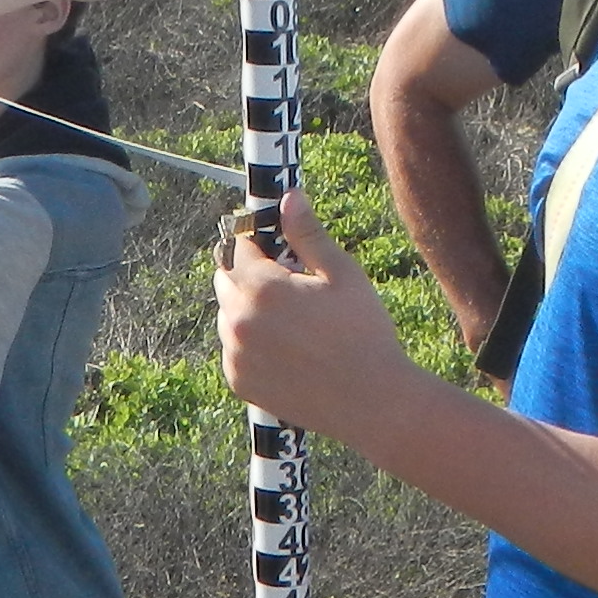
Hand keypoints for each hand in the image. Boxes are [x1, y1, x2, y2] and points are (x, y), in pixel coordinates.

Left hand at [213, 189, 431, 445]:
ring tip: (293, 322)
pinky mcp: (238, 382)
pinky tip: (287, 350)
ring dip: (248, 310)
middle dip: (249, 274)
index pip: (240, 247)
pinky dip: (251, 345)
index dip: (259, 242)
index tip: (276, 246)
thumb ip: (307, 234)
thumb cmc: (363, 333)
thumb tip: (289, 196)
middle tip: (290, 286)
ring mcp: (234, 355)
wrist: (372, 401)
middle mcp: (238, 320)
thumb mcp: (341, 274)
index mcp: (260, 287)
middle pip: (226, 280)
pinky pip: (234, 351)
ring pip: (228, 316)